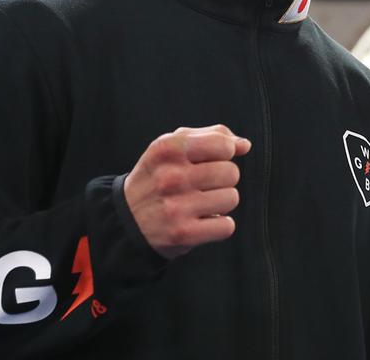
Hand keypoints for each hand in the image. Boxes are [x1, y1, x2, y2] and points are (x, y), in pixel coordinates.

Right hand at [123, 124, 251, 258]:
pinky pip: (226, 226)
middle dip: (222, 179)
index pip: (223, 145)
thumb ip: (211, 136)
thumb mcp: (173, 146)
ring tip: (200, 203)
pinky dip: (219, 225)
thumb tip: (244, 144)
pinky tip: (201, 221)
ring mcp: (176, 207)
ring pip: (232, 198)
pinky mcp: (183, 234)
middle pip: (231, 173)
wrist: (125, 219)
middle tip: (202, 185)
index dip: (224, 153)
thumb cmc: (157, 177)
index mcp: (168, 149)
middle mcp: (171, 177)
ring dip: (221, 202)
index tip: (209, 160)